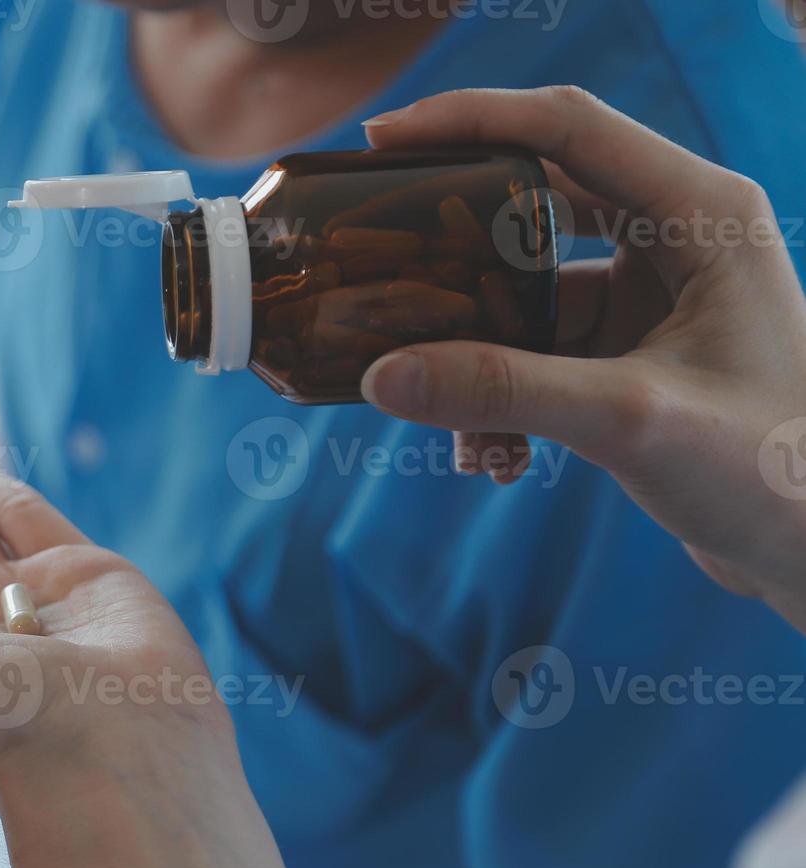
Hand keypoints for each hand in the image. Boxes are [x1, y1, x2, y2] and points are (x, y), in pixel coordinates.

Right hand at [360, 86, 805, 628]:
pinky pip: (532, 353)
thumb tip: (382, 376)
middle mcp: (672, 239)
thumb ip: (504, 391)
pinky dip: (499, 399)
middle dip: (450, 248)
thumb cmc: (774, 471)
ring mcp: (646, 298)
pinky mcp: (625, 353)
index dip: (468, 122)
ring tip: (453, 425)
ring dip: (473, 354)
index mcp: (699, 213)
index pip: (567, 127)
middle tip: (375, 261)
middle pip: (529, 204)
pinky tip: (494, 461)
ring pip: (520, 294)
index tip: (380, 141)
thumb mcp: (630, 419)